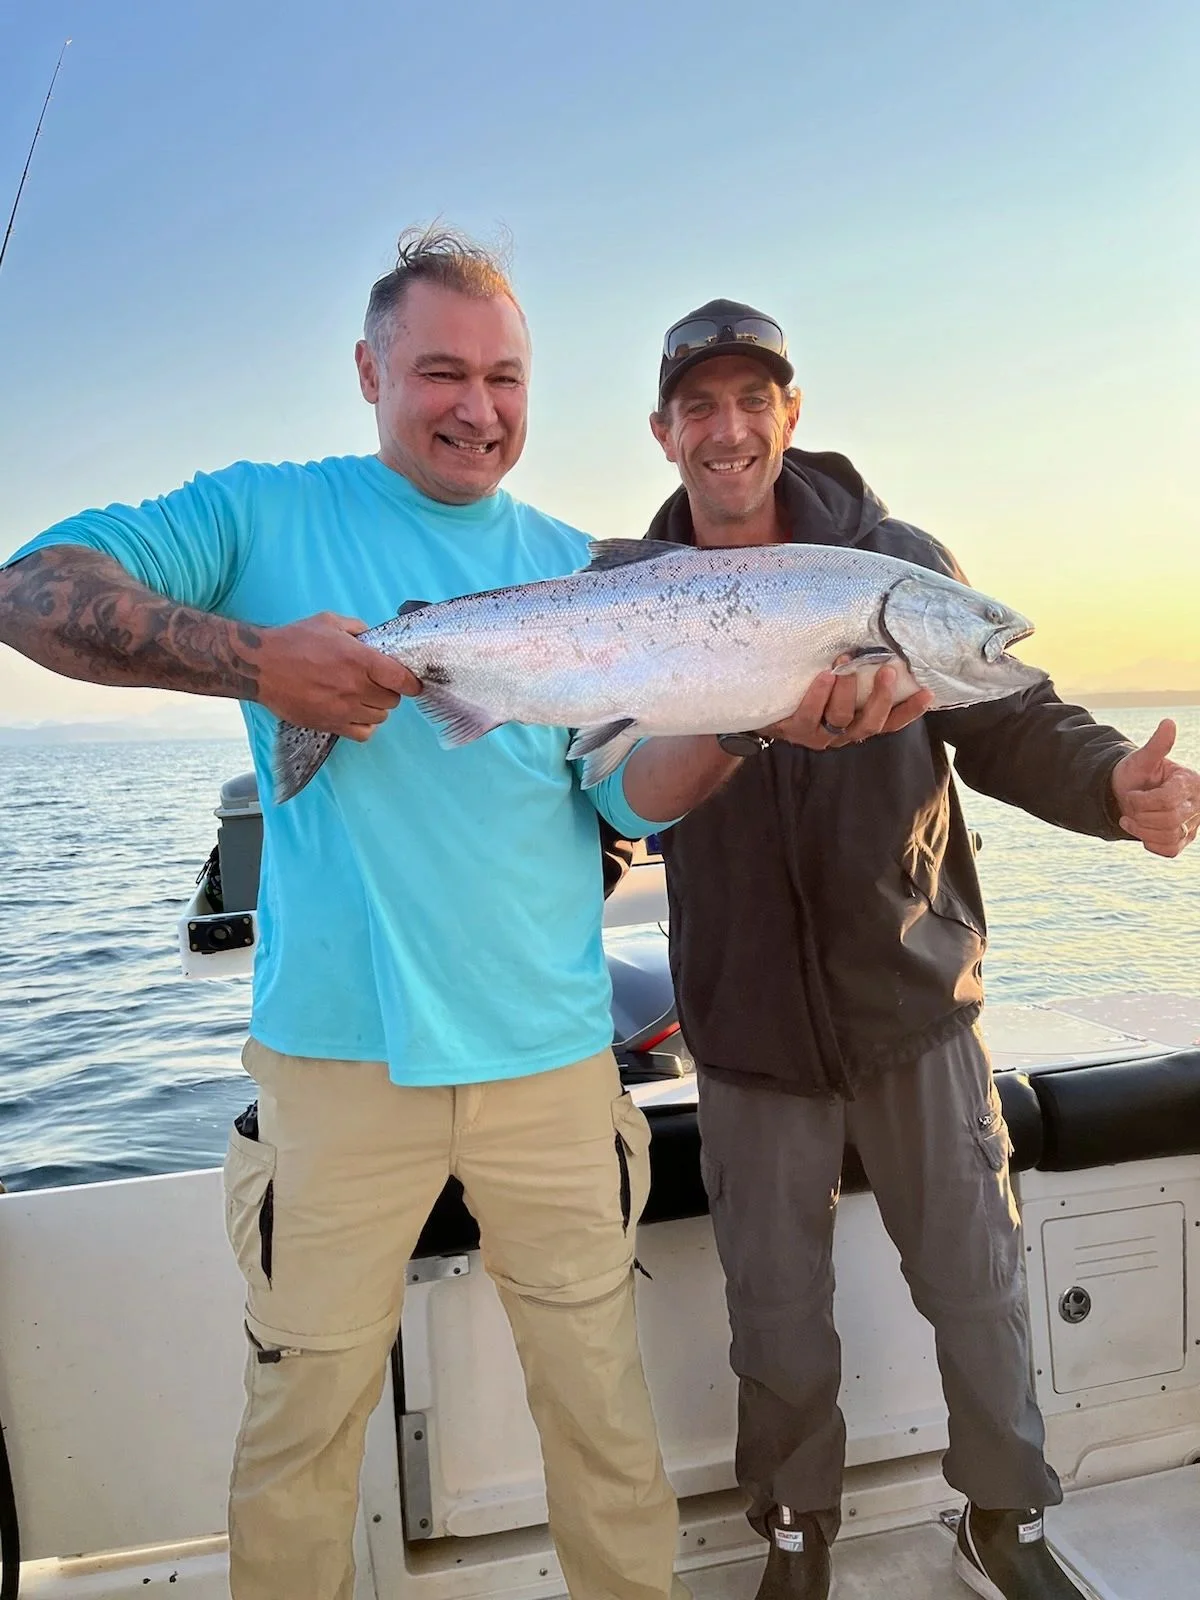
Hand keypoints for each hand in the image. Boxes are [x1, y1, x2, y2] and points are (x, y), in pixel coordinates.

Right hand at [254, 612, 421, 740]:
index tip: (409, 681)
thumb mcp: (329, 621)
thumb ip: (357, 628)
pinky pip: (364, 733)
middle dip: (389, 691)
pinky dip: (365, 726)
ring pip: (380, 717)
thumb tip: (373, 638)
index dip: (411, 682)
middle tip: (376, 683)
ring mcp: (344, 709)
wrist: (261, 666)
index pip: (402, 679)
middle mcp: (356, 687)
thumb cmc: (293, 641)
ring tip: (362, 697)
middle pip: (393, 700)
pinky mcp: (331, 724)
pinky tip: (355, 713)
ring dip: (376, 707)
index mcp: (360, 660)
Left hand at [761, 664, 934, 750]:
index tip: (927, 692)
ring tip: (847, 662)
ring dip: (848, 689)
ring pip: (841, 718)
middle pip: (870, 724)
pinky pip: (810, 715)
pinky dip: (819, 694)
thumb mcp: (836, 684)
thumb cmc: (806, 690)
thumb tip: (880, 643)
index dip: (909, 711)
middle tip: (888, 670)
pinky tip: (825, 676)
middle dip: (882, 697)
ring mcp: (818, 735)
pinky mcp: (795, 730)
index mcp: (856, 724)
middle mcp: (842, 734)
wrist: (762, 707)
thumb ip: (858, 674)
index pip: (890, 722)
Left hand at [1110, 719, 1199, 857]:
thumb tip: (1169, 723)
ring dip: (1142, 830)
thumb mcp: (1141, 760)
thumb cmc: (1135, 774)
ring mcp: (1193, 823)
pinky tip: (1142, 831)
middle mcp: (1198, 803)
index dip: (1141, 802)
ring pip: (1169, 837)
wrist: (1127, 794)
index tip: (1133, 795)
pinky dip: (1150, 842)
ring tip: (1132, 818)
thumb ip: (1156, 746)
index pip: (1167, 800)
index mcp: (1191, 782)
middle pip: (1169, 820)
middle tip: (1130, 807)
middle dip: (1141, 815)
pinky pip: (1169, 850)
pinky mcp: (1184, 839)